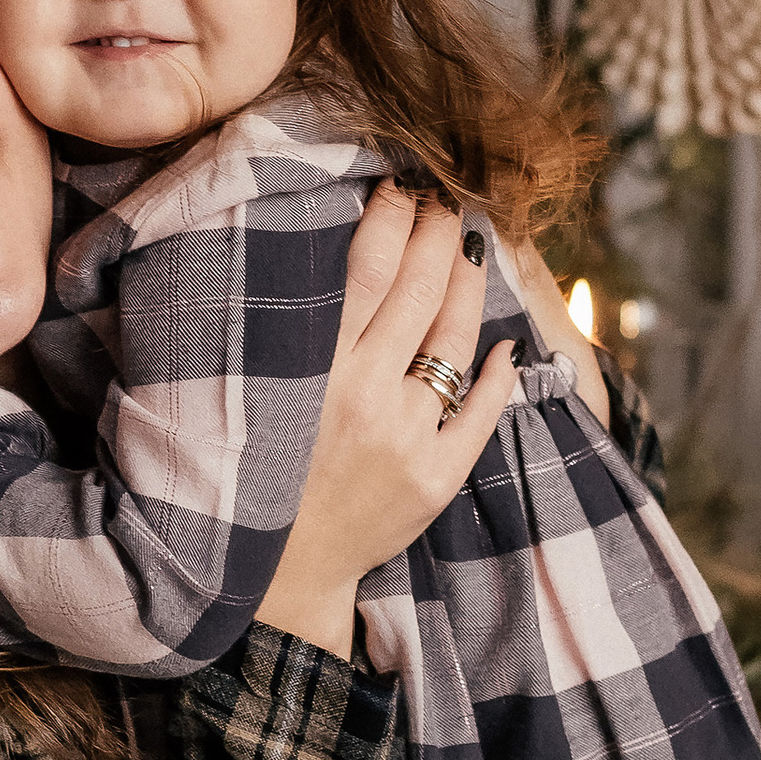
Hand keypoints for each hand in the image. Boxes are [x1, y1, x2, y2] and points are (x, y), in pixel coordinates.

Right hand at [253, 183, 516, 658]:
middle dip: (436, 233)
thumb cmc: (255, 474)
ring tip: (472, 245)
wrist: (275, 573)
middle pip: (418, 290)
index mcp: (313, 368)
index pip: (366, 267)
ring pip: (456, 340)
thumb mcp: (251, 393)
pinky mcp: (435, 479)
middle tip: (444, 199)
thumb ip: (280, 328)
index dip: (392, 217)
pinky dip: (501, 376)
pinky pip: (482, 416)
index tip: (402, 186)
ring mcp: (407, 437)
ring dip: (469, 283)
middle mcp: (364, 394)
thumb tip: (312, 253)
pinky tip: (509, 346)